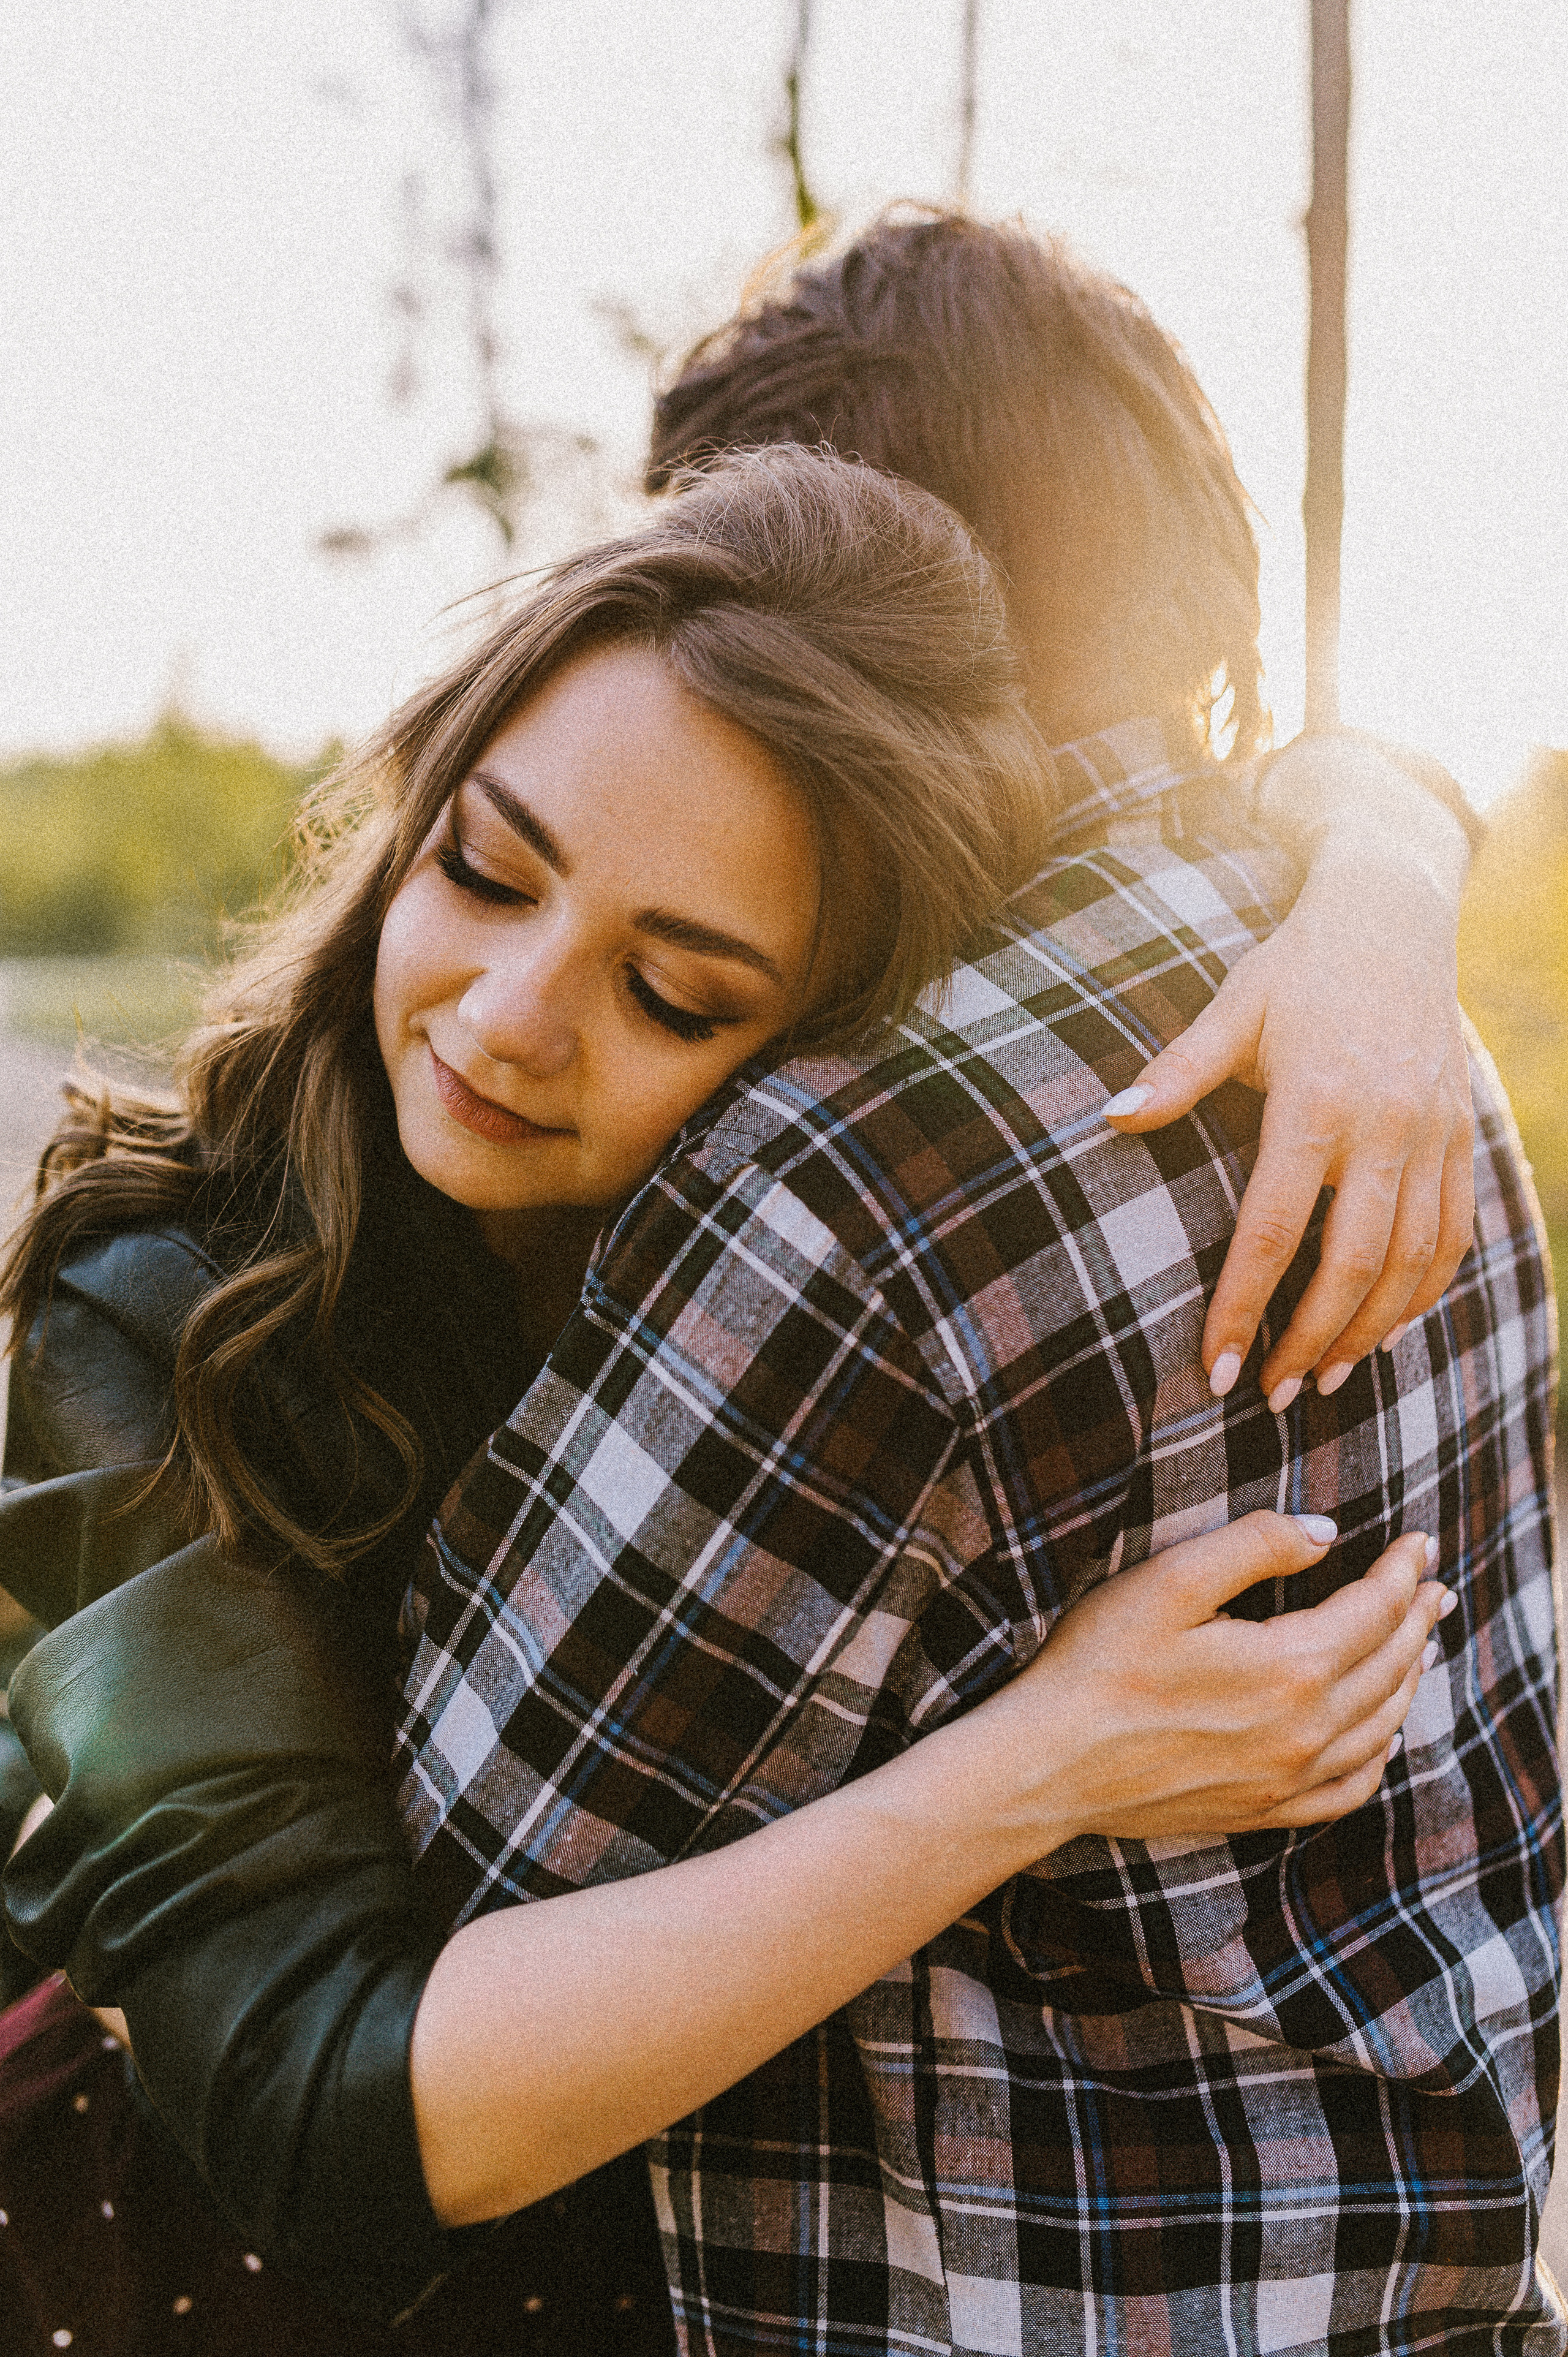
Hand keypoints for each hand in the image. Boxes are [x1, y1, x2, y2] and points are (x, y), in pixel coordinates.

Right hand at [992, 1512, 1449, 1843]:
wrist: (1049, 1763)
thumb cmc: (1099, 1663)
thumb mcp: (1169, 1579)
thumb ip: (1254, 1546)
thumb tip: (1325, 1534)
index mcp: (1290, 1666)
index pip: (1374, 1610)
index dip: (1402, 1571)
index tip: (1420, 1541)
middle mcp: (1305, 1731)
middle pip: (1390, 1666)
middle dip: (1418, 1618)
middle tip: (1435, 1583)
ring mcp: (1288, 1780)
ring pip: (1381, 1726)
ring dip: (1409, 1678)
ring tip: (1419, 1644)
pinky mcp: (1263, 1812)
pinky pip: (1350, 1789)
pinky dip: (1379, 1756)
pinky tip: (1383, 1735)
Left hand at [1105, 745, 1473, 1403]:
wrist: (1394, 917)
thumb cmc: (1298, 968)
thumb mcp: (1234, 1007)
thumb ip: (1179, 1072)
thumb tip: (1111, 1118)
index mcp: (1315, 1102)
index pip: (1273, 1231)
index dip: (1244, 1309)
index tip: (1217, 1371)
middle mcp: (1382, 1126)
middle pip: (1350, 1264)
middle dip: (1309, 1343)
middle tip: (1273, 1401)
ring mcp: (1431, 1135)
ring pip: (1410, 1263)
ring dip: (1369, 1333)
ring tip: (1326, 1382)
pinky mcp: (1460, 1137)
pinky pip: (1453, 1235)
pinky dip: (1425, 1293)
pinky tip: (1389, 1331)